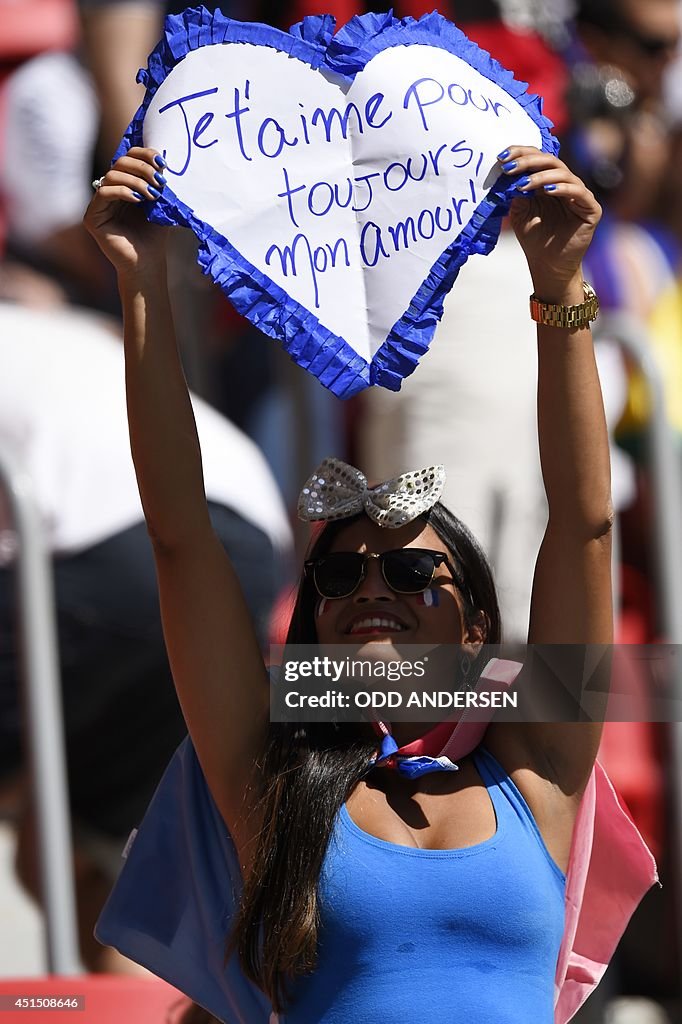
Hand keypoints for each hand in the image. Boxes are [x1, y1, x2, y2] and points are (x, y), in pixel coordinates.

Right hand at [83, 147, 168, 277]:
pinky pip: (104, 192)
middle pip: (120, 162)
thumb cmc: (154, 236)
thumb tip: (162, 160)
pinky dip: (123, 191)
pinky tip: (138, 200)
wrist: (148, 263)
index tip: (162, 163)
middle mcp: (110, 191)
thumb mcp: (160, 203)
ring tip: (153, 195)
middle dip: (142, 167)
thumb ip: (157, 182)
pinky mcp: (92, 217)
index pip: (128, 157)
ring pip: (112, 175)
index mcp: (124, 184)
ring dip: (135, 181)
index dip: (144, 154)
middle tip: (159, 181)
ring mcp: (99, 204)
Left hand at [499, 147, 601, 300]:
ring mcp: (579, 194)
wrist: (548, 265)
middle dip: (528, 161)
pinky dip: (562, 188)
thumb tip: (508, 170)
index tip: (501, 157)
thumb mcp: (520, 211)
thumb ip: (517, 191)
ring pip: (563, 173)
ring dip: (541, 176)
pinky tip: (547, 191)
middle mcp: (565, 183)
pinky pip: (578, 191)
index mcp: (548, 181)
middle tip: (510, 167)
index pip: (537, 158)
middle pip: (550, 160)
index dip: (521, 153)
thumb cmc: (535, 239)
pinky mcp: (590, 208)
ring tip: (523, 185)